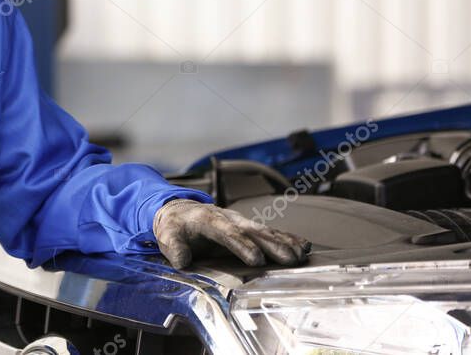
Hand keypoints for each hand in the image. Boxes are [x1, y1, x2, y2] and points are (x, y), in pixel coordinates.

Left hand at [153, 199, 309, 268]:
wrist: (179, 210)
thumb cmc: (175, 225)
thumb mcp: (167, 235)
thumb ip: (173, 247)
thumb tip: (182, 260)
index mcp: (207, 219)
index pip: (227, 232)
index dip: (242, 245)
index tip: (257, 259)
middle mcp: (228, 218)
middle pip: (252, 231)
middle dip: (272, 244)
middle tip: (289, 259)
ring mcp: (240, 221)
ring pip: (265, 230)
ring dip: (284, 242)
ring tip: (301, 254)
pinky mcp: (247, 227)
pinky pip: (270, 232)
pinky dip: (287, 238)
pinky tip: (303, 245)